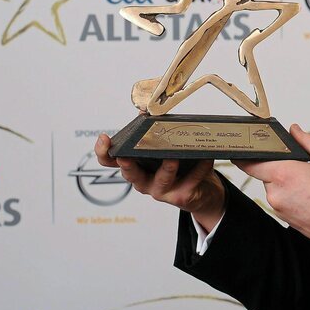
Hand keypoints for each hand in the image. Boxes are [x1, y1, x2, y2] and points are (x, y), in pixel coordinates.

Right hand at [94, 133, 225, 231]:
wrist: (201, 192)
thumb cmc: (180, 166)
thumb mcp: (165, 148)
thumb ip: (153, 131)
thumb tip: (144, 112)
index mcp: (136, 166)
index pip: (111, 161)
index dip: (103, 151)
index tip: (105, 138)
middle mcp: (144, 181)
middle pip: (130, 175)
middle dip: (128, 165)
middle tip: (126, 156)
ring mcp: (161, 191)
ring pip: (161, 180)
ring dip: (167, 167)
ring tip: (174, 157)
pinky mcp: (180, 197)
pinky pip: (190, 181)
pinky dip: (199, 168)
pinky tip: (206, 158)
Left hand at [234, 124, 309, 242]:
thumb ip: (307, 141)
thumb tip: (295, 130)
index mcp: (284, 174)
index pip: (251, 164)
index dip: (245, 157)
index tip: (244, 152)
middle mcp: (276, 193)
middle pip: (267, 175)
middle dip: (280, 169)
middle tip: (301, 169)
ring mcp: (279, 208)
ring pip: (275, 188)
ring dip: (286, 184)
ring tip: (309, 185)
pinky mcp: (284, 218)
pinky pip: (282, 201)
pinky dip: (291, 196)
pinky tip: (309, 196)